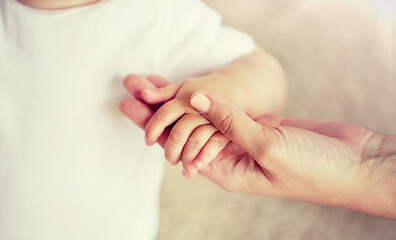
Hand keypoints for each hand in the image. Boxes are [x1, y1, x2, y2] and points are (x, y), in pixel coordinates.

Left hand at [120, 84, 395, 218]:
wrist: (354, 165)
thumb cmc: (314, 169)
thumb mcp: (267, 147)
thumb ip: (231, 123)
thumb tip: (196, 99)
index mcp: (227, 171)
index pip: (178, 146)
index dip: (154, 126)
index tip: (132, 106)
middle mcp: (231, 156)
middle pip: (186, 131)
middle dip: (159, 113)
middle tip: (132, 92)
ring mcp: (245, 140)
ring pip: (205, 118)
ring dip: (183, 102)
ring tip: (157, 86)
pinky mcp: (260, 125)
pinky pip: (227, 111)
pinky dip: (209, 98)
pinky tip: (194, 89)